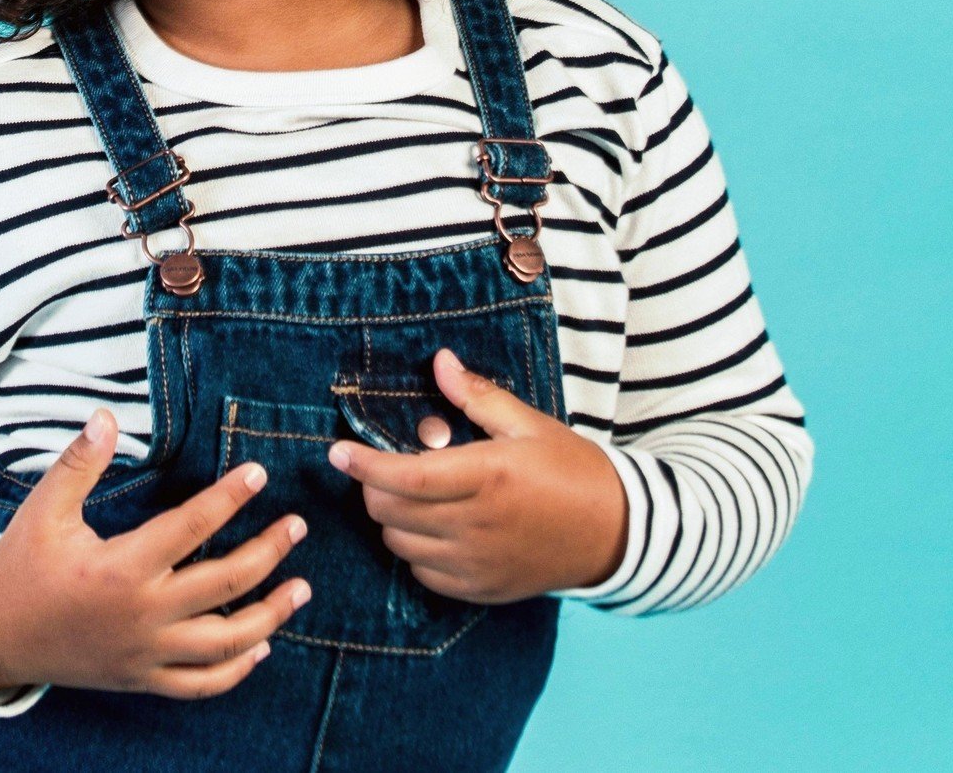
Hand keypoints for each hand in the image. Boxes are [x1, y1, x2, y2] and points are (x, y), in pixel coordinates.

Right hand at [0, 408, 312, 699]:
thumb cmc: (22, 565)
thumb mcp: (44, 508)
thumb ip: (80, 463)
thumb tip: (106, 416)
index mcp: (122, 569)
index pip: (192, 526)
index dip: (230, 497)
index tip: (260, 472)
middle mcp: (143, 615)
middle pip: (225, 585)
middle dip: (268, 553)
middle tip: (298, 526)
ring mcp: (146, 654)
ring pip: (225, 643)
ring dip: (270, 616)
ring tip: (302, 588)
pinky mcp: (142, 679)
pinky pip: (200, 684)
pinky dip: (236, 670)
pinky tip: (262, 647)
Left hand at [325, 347, 628, 603]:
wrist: (616, 533)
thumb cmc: (571, 469)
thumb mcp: (528, 424)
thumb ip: (477, 396)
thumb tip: (439, 362)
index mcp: (487, 476)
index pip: (405, 477)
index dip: (363, 465)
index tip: (336, 452)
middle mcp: (477, 525)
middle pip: (392, 513)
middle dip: (374, 488)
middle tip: (382, 466)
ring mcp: (478, 564)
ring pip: (401, 545)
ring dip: (393, 519)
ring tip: (412, 495)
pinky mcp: (482, 590)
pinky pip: (424, 574)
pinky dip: (415, 550)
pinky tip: (433, 527)